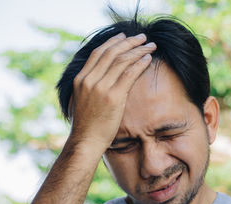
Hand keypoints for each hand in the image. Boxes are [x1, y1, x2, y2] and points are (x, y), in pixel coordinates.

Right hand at [69, 33, 155, 152]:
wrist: (86, 141)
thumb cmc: (87, 125)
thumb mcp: (82, 100)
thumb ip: (90, 87)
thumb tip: (102, 79)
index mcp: (80, 79)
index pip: (98, 53)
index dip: (113, 42)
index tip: (124, 36)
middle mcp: (89, 80)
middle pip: (112, 52)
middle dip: (129, 42)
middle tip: (142, 37)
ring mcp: (101, 88)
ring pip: (122, 61)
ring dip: (138, 50)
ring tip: (150, 46)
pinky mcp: (114, 97)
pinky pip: (129, 74)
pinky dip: (140, 63)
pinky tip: (148, 59)